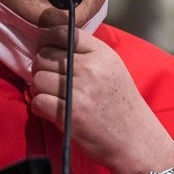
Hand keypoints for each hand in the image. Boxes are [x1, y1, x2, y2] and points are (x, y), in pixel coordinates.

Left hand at [29, 25, 173, 173]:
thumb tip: (51, 45)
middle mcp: (91, 69)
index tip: (45, 51)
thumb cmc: (122, 106)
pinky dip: (40, 107)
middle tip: (50, 81)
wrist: (136, 140)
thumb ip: (87, 55)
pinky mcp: (70, 113)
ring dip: (39, 89)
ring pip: (37, 79)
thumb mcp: (113, 70)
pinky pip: (38, 101)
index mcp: (102, 54)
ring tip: (52, 97)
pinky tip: (52, 111)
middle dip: (41, 68)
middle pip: (44, 56)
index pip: (63, 33)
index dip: (46, 40)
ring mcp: (80, 91)